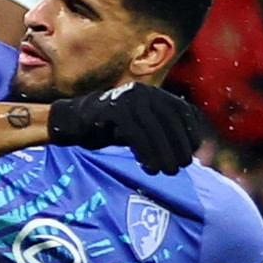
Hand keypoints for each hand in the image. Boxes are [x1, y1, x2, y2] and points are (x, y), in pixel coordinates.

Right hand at [44, 81, 211, 170]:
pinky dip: (145, 152)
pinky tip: (148, 167)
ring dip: (163, 152)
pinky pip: (135, 132)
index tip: (192, 155)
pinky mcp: (111, 107)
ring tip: (166, 171)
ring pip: (154, 127)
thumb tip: (190, 153)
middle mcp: (143, 91)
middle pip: (170, 119)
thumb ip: (161, 133)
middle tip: (179, 168)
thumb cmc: (109, 129)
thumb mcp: (140, 129)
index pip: (182, 111)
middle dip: (178, 146)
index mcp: (153, 93)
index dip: (191, 133)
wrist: (70, 122)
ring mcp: (126, 97)